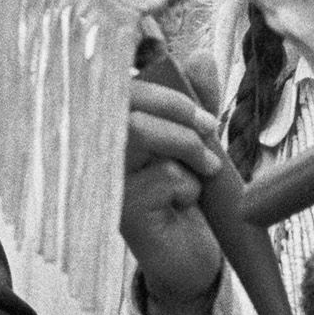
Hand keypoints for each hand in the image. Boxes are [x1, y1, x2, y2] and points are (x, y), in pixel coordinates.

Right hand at [122, 80, 226, 314]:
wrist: (192, 260)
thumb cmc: (187, 196)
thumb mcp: (196, 141)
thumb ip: (197, 99)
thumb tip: (201, 54)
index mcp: (115, 131)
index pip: (123, 88)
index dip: (163, 90)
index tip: (202, 110)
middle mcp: (102, 152)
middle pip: (128, 104)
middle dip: (179, 112)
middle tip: (210, 131)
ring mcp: (107, 181)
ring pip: (142, 134)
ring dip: (186, 147)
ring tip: (205, 170)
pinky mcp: (122, 209)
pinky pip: (161, 175)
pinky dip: (187, 184)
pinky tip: (183, 203)